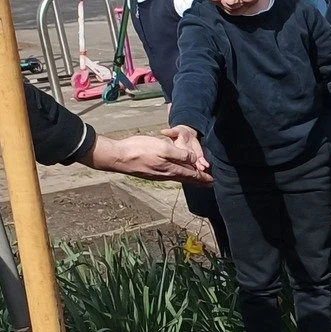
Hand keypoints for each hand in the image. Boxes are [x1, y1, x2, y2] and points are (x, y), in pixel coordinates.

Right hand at [93, 128, 209, 183]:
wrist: (117, 157)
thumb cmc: (139, 150)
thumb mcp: (164, 148)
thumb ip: (180, 154)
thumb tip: (194, 159)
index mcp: (172, 169)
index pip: (192, 175)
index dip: (203, 177)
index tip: (213, 181)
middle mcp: (166, 175)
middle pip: (186, 178)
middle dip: (198, 180)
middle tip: (208, 183)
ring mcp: (157, 174)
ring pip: (177, 176)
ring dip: (188, 177)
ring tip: (195, 178)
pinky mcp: (149, 172)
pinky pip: (168, 174)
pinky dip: (177, 174)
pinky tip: (175, 172)